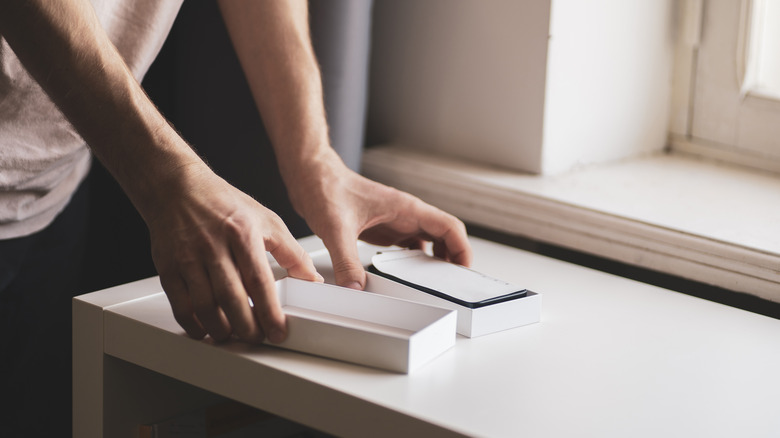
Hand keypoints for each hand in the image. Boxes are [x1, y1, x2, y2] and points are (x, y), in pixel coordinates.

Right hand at [146, 163, 320, 342]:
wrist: (176, 188)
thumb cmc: (223, 203)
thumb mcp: (266, 220)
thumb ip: (291, 252)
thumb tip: (312, 279)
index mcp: (242, 233)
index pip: (259, 280)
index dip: (269, 311)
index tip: (278, 330)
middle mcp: (213, 245)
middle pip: (231, 298)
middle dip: (246, 326)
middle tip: (257, 338)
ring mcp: (188, 257)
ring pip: (204, 306)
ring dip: (221, 328)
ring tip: (234, 335)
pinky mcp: (167, 267)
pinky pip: (180, 304)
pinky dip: (194, 324)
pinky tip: (206, 329)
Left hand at [288, 152, 472, 289]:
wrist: (310, 174)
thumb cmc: (326, 188)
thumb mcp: (336, 229)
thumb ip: (346, 261)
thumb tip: (354, 288)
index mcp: (406, 208)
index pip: (449, 227)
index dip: (462, 249)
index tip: (464, 271)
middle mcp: (405, 213)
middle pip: (444, 236)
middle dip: (453, 258)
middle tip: (452, 284)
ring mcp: (395, 220)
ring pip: (429, 240)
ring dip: (436, 259)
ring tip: (435, 282)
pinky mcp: (383, 226)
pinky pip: (409, 243)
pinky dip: (415, 259)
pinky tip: (408, 273)